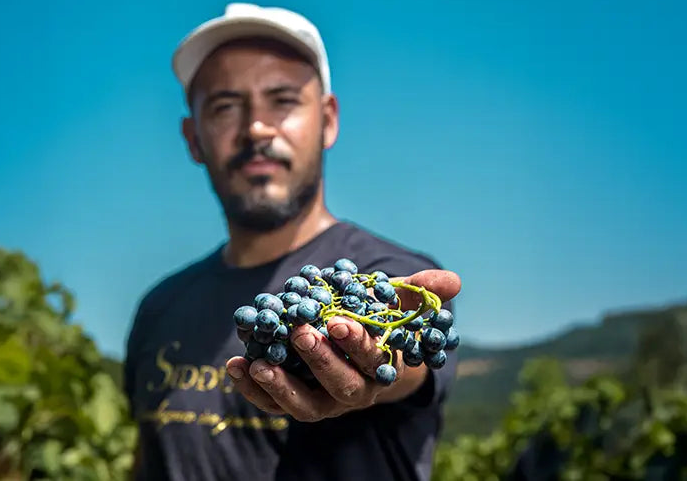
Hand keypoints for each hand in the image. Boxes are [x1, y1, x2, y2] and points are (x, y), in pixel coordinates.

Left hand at [225, 269, 460, 421]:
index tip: (339, 321)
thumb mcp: (397, 302)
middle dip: (320, 362)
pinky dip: (251, 390)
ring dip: (279, 387)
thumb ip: (419, 291)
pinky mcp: (293, 402)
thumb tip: (452, 280)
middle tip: (300, 334)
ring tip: (255, 364)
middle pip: (340, 387)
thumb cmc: (377, 321)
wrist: (355, 349)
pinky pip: (272, 404)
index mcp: (380, 368)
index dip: (357, 343)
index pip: (373, 360)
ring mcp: (322, 401)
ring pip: (304, 406)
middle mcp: (354, 392)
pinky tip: (234, 365)